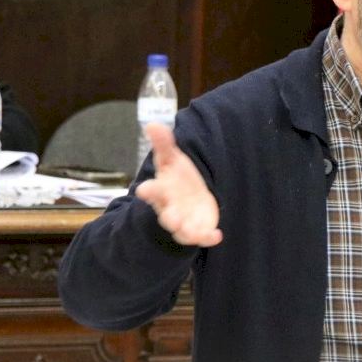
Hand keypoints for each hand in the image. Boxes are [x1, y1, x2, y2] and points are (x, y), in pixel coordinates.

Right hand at [134, 122, 223, 246]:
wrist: (189, 198)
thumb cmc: (176, 178)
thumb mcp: (171, 159)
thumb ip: (163, 144)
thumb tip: (152, 124)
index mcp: (161, 191)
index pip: (152, 191)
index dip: (149, 191)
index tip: (144, 190)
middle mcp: (170, 208)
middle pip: (167, 214)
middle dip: (169, 217)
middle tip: (172, 218)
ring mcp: (184, 221)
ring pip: (182, 230)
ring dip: (186, 231)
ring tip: (191, 232)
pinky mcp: (198, 230)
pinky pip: (202, 236)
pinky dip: (208, 237)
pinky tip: (217, 235)